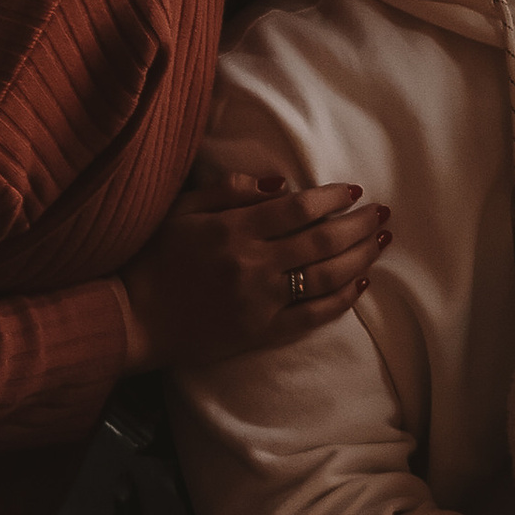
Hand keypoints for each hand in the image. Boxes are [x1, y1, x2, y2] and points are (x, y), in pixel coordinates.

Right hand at [118, 170, 389, 373]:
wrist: (132, 318)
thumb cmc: (154, 258)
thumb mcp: (183, 210)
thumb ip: (230, 189)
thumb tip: (281, 182)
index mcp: (234, 230)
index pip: (298, 208)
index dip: (332, 198)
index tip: (354, 192)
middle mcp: (252, 264)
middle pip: (321, 241)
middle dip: (358, 226)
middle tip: (382, 214)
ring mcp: (260, 302)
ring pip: (325, 277)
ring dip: (360, 257)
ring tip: (381, 242)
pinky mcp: (261, 333)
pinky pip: (312, 316)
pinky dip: (341, 299)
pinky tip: (360, 282)